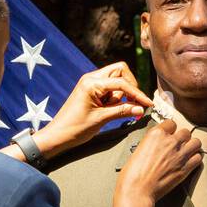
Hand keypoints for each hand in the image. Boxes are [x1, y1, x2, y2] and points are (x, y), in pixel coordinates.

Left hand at [34, 62, 153, 158]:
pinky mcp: (92, 90)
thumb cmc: (75, 128)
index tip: (147, 104)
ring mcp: (91, 83)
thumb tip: (141, 109)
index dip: (137, 93)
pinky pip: (110, 88)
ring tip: (117, 110)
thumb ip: (122, 111)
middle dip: (130, 86)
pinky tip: (113, 110)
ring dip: (122, 93)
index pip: (121, 82)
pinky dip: (116, 97)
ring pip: (117, 79)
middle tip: (133, 103)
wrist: (58, 135)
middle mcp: (91, 78)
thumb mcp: (101, 119)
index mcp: (91, 83)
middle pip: (120, 71)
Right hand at [110, 118, 201, 206]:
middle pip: (185, 132)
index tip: (169, 135)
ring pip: (196, 142)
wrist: (138, 189)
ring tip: (187, 152)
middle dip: (182, 138)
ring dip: (192, 146)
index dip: (170, 130)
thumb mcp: (139, 149)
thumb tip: (158, 145)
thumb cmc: (133, 173)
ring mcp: (180, 154)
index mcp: (156, 134)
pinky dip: (195, 159)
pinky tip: (189, 162)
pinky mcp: (186, 168)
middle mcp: (170, 141)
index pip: (171, 123)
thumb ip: (152, 143)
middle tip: (178, 145)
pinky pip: (198, 158)